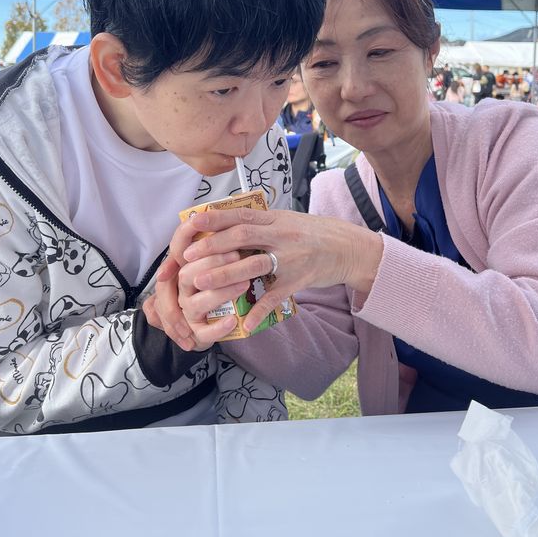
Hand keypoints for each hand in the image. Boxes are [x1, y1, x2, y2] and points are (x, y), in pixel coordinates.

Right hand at [143, 219, 244, 351]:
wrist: (210, 325)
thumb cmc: (217, 285)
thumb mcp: (217, 263)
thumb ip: (219, 245)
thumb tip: (227, 217)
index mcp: (183, 268)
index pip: (177, 247)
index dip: (185, 234)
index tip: (199, 220)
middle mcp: (180, 289)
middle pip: (186, 274)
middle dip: (211, 264)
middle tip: (238, 255)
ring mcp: (186, 311)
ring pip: (195, 303)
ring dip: (220, 293)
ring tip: (244, 285)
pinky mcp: (195, 333)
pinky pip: (203, 332)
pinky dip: (217, 328)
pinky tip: (232, 321)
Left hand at [179, 207, 382, 333]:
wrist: (349, 248)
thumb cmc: (314, 233)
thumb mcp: (288, 220)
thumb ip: (263, 221)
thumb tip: (230, 220)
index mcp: (276, 219)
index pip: (241, 214)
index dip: (216, 217)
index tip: (194, 221)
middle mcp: (281, 235)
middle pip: (242, 236)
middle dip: (213, 246)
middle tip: (189, 256)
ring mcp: (290, 259)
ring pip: (254, 265)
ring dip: (225, 275)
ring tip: (202, 282)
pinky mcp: (298, 281)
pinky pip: (275, 297)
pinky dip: (260, 310)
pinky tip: (245, 322)